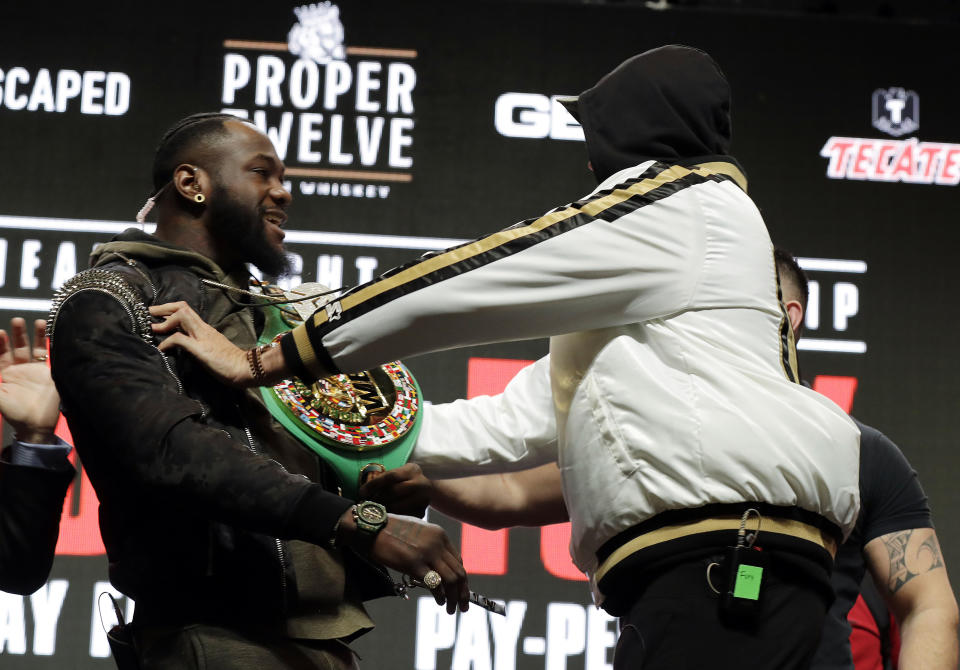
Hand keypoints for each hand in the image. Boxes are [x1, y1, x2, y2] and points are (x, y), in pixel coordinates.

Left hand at [0, 319, 60, 442]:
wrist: (38, 425)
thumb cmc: (14, 413)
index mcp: (3, 374)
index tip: (0, 333)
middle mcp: (17, 369)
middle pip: (14, 347)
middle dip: (15, 334)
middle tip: (16, 321)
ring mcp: (32, 369)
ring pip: (31, 347)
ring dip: (31, 335)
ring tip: (34, 322)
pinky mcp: (47, 371)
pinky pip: (46, 354)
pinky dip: (46, 343)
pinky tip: (46, 332)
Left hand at [149, 302, 252, 386]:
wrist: (246, 369)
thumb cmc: (231, 363)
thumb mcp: (212, 350)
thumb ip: (200, 345)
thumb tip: (185, 346)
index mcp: (206, 329)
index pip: (187, 311)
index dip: (170, 309)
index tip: (157, 315)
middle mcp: (203, 329)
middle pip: (182, 308)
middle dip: (163, 308)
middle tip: (149, 312)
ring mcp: (202, 337)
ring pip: (181, 316)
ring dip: (164, 321)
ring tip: (152, 328)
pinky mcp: (201, 349)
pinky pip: (180, 339)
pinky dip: (168, 341)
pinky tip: (162, 348)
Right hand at [337, 511, 469, 613]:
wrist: (372, 527)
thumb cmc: (391, 529)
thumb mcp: (418, 530)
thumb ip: (431, 544)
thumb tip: (439, 564)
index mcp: (440, 534)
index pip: (458, 561)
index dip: (461, 579)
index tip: (460, 590)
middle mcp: (437, 543)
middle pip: (459, 572)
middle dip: (463, 592)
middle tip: (463, 606)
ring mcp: (427, 553)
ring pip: (451, 580)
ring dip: (454, 597)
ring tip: (451, 608)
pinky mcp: (414, 564)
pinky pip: (434, 583)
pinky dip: (440, 595)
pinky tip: (439, 601)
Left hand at [359, 463, 432, 516]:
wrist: (429, 490)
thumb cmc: (407, 481)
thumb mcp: (400, 474)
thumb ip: (385, 480)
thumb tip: (364, 493)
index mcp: (412, 470)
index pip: (390, 476)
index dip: (374, 484)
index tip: (361, 492)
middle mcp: (420, 483)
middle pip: (393, 492)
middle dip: (377, 499)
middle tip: (367, 504)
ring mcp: (423, 499)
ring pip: (398, 507)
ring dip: (382, 510)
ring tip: (374, 510)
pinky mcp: (422, 512)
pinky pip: (403, 517)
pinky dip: (392, 517)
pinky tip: (385, 517)